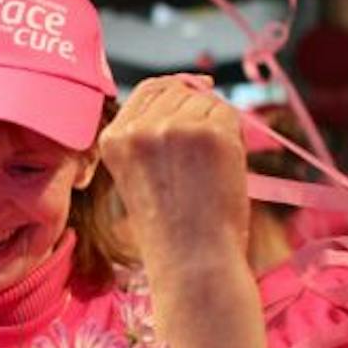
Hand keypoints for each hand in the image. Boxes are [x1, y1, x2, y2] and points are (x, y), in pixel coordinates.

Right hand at [98, 75, 249, 273]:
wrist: (192, 261)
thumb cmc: (174, 228)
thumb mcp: (142, 174)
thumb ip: (153, 133)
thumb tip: (198, 86)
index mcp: (113, 139)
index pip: (148, 89)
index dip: (176, 88)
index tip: (198, 92)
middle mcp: (139, 129)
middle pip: (180, 91)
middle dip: (199, 113)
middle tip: (204, 160)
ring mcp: (173, 128)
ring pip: (206, 101)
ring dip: (217, 127)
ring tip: (210, 172)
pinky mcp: (208, 132)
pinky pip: (229, 115)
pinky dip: (234, 138)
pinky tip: (223, 171)